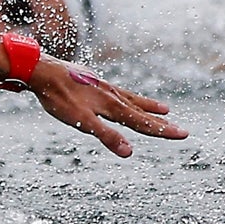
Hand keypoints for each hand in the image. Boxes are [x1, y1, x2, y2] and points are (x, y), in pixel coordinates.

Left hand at [28, 57, 186, 157]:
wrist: (41, 70)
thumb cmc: (58, 97)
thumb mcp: (80, 121)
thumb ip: (105, 136)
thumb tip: (129, 152)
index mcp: (111, 106)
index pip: (142, 122)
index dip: (162, 130)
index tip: (183, 134)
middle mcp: (111, 95)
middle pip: (141, 112)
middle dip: (160, 122)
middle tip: (181, 129)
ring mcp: (102, 87)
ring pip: (131, 99)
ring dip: (148, 106)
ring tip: (164, 108)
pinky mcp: (92, 82)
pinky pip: (118, 92)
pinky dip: (129, 97)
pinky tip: (123, 96)